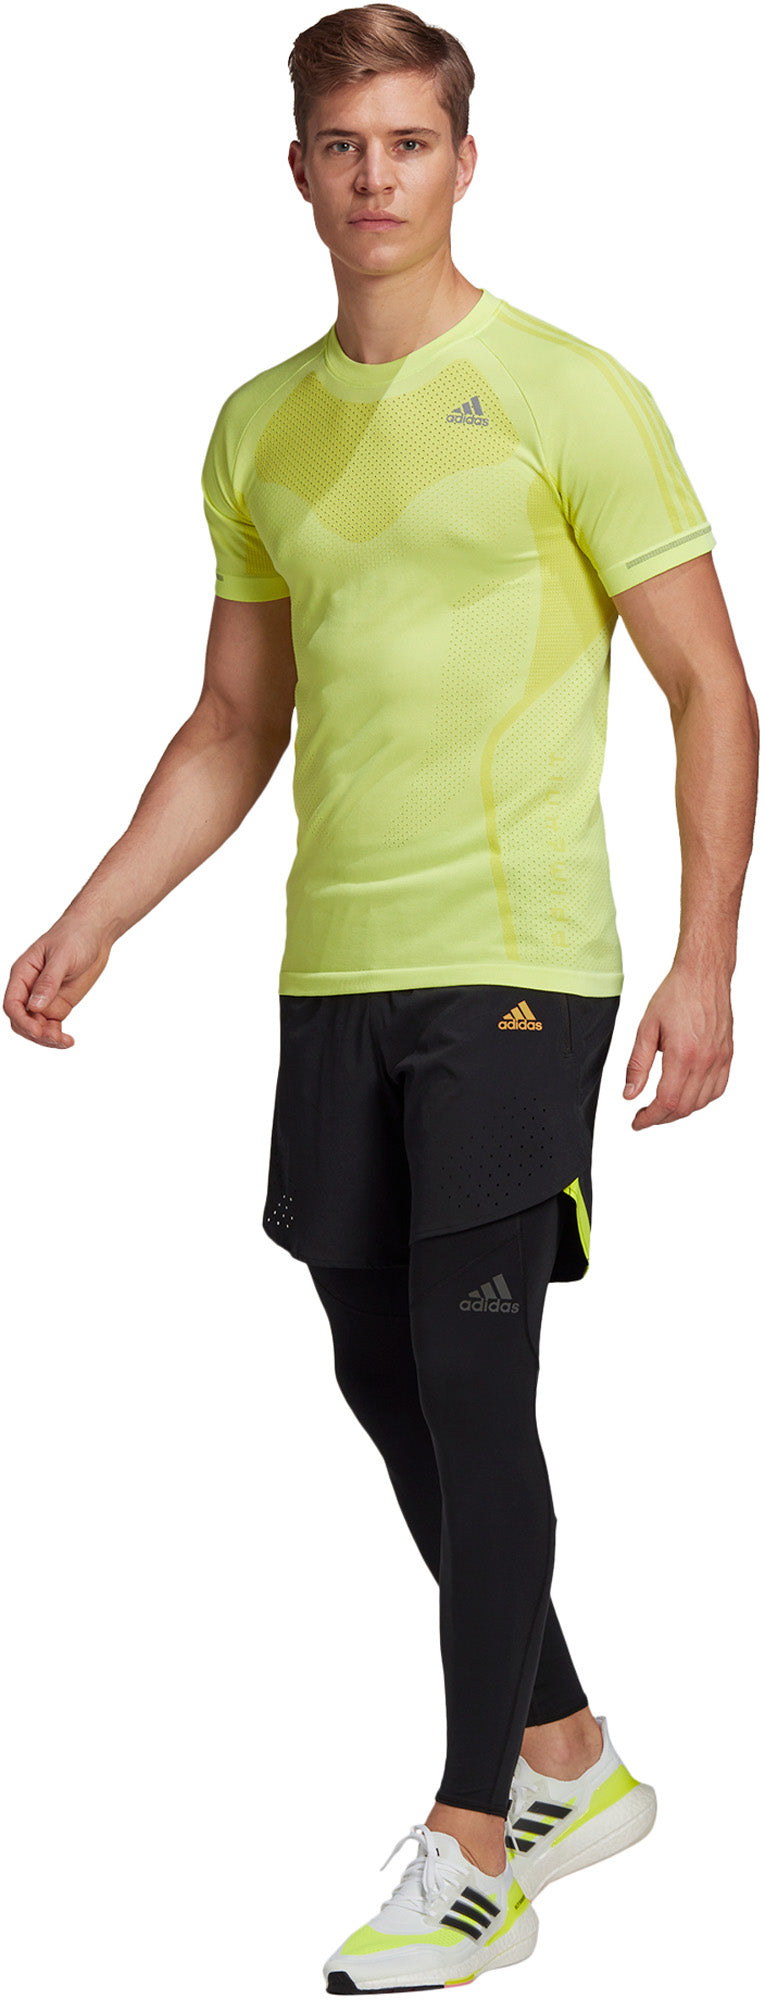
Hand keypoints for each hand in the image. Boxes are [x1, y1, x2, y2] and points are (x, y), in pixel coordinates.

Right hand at [3, 919, 113, 1048]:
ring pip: (36, 1027)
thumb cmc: (74, 936)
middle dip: (34, 1032)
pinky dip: (58, 1037)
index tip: (37, 1031)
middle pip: (21, 1020)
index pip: (12, 1003)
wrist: (94, 933)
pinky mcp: (59, 1004)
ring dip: (47, 1038)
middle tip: (54, 1038)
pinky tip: (68, 1041)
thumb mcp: (62, 957)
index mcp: (23, 973)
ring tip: (64, 1041)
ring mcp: (44, 998)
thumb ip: (49, 981)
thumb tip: (35, 1006)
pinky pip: (52, 1026)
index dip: (21, 1020)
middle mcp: (29, 988)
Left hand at [623, 964, 733, 1128]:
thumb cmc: (676, 994)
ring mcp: (720, 1059)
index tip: (637, 1122)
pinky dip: (701, 1100)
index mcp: (683, 1054)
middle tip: (644, 1116)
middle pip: (683, 1107)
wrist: (703, 974)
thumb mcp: (646, 1028)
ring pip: (701, 1102)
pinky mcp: (727, 1055)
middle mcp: (705, 1060)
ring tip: (662, 1107)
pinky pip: (717, 1089)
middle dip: (661, 1118)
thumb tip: (629, 1094)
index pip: (666, 1101)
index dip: (650, 1118)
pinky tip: (687, 1096)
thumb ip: (637, 1065)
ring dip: (680, 1111)